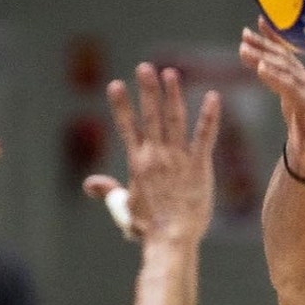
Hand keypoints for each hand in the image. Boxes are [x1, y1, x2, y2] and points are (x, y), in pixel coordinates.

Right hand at [86, 64, 219, 242]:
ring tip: (171, 73)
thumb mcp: (123, 209)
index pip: (126, 127)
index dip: (121, 105)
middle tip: (145, 67)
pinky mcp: (199, 165)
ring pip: (175, 119)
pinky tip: (213, 97)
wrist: (171, 238)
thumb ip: (108, 191)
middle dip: (147, 90)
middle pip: (150, 116)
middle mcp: (156, 155)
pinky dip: (209, 116)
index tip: (115, 84)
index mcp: (136, 163)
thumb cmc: (147, 228)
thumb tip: (90, 184)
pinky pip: (205, 136)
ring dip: (173, 94)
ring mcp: (178, 158)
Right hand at [239, 19, 304, 181]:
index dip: (277, 79)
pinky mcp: (295, 72)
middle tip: (244, 48)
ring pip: (282, 56)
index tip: (261, 69)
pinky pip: (282, 52)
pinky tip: (259, 23)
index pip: (293, 88)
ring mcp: (302, 76)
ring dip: (264, 44)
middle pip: (285, 67)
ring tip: (244, 35)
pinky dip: (271, 37)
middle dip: (265, 57)